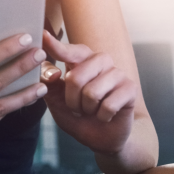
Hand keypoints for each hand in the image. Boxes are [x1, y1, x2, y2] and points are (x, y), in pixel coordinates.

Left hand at [40, 30, 134, 154]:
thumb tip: (51, 71)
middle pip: (76, 77)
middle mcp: (99, 61)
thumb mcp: (56, 101)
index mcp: (80, 61)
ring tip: (91, 110)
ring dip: (87, 109)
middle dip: (71, 100)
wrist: (101, 138)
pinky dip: (102, 116)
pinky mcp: (130, 88)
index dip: (55, 45)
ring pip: (91, 92)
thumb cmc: (77, 115)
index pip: (68, 51)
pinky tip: (105, 116)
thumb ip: (49, 84)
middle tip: (78, 107)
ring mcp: (117, 73)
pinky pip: (108, 105)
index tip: (43, 35)